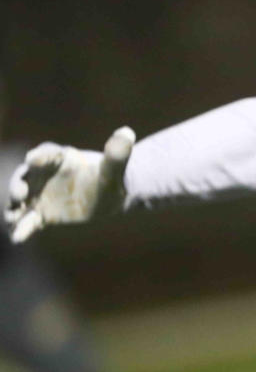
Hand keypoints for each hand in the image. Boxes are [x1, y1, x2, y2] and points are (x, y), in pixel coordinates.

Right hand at [5, 127, 135, 242]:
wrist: (111, 195)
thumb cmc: (112, 176)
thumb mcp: (115, 166)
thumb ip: (118, 152)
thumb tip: (127, 133)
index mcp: (60, 158)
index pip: (46, 153)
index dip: (40, 156)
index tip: (33, 158)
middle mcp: (44, 174)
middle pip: (24, 176)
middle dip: (17, 184)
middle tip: (20, 194)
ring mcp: (40, 194)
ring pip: (20, 200)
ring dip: (13, 207)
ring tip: (12, 218)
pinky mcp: (42, 214)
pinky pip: (29, 221)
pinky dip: (21, 229)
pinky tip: (18, 238)